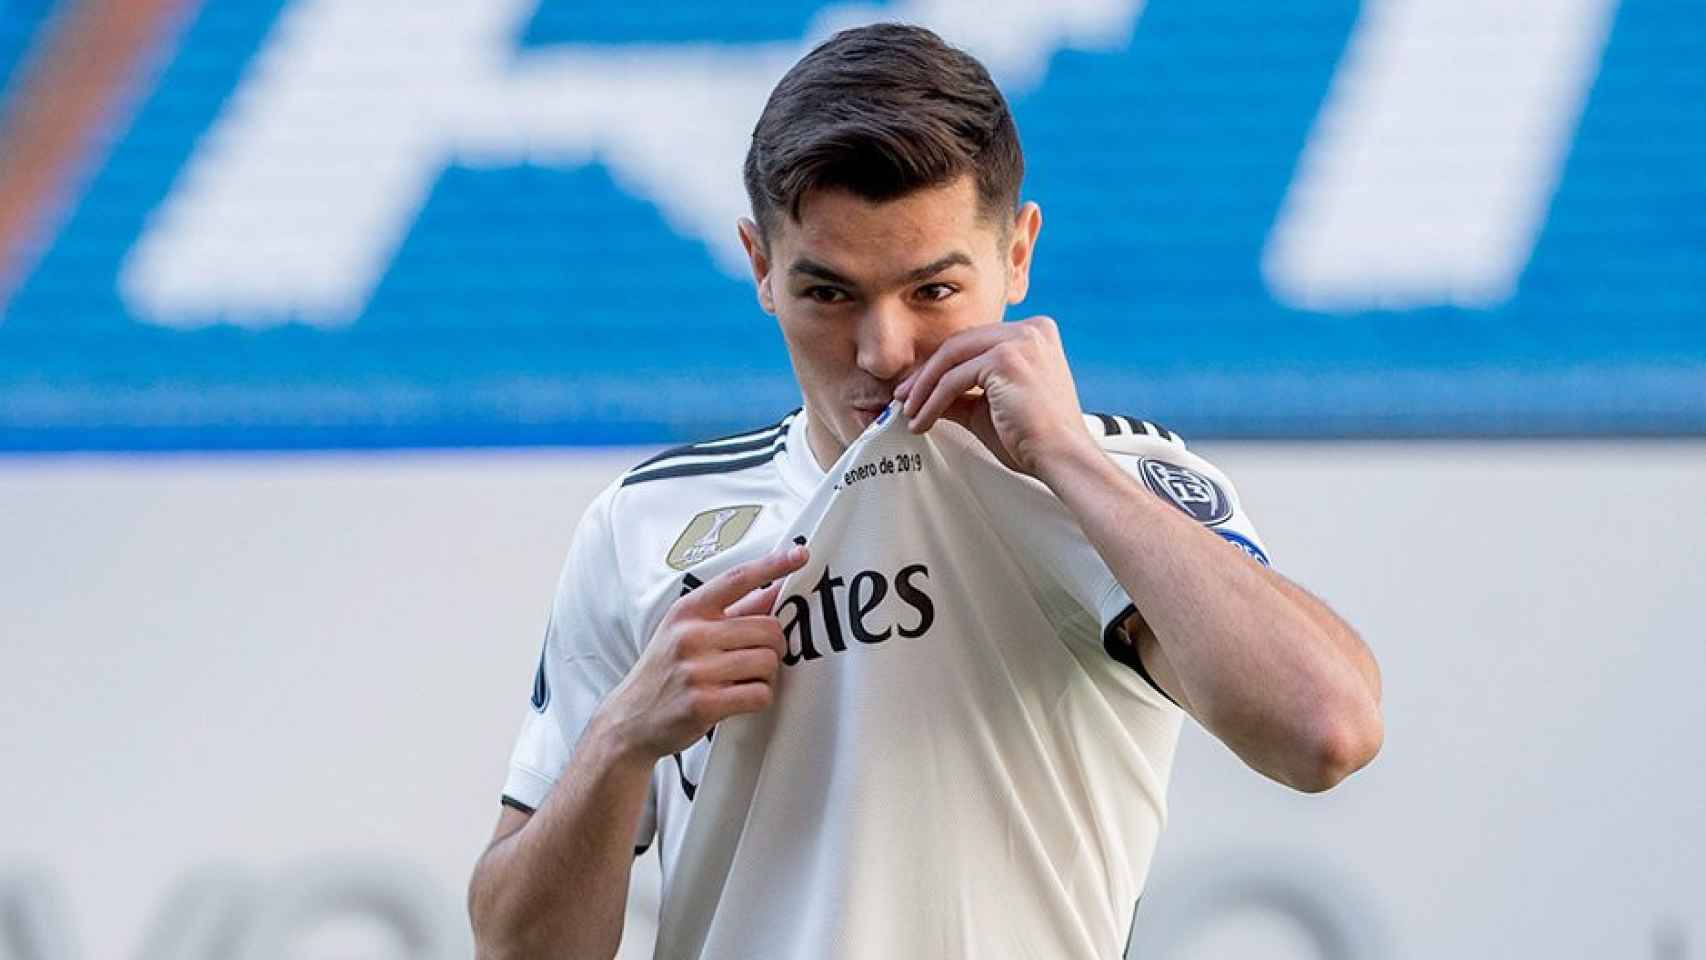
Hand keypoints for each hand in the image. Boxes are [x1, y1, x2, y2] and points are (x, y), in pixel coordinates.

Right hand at [600, 544, 808, 760]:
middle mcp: (690, 635)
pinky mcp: (704, 703)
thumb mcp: (686, 632)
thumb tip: (775, 589)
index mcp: (687, 611)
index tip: (799, 555)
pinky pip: (760, 694)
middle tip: (758, 656)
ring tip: (743, 680)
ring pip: (768, 662)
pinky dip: (759, 698)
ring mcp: (695, 670)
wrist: (630, 719)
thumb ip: (731, 611)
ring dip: (766, 675)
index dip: (773, 565)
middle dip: (774, 646)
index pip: (737, 579)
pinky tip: (739, 698)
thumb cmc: (666, 672)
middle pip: (768, 629)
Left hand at [893, 316, 1096, 477]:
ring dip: (924, 388)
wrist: (1062, 458)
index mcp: (1033, 333)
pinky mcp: (1006, 359)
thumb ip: (960, 394)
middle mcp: (1030, 329)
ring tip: (909, 412)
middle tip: (904, 398)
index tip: (917, 387)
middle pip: (959, 344)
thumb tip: (922, 393)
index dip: (941, 365)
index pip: (974, 342)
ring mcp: (1020, 341)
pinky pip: (954, 380)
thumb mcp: (988, 407)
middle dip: (926, 374)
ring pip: (952, 358)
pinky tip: (923, 420)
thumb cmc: (1034, 439)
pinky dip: (932, 402)